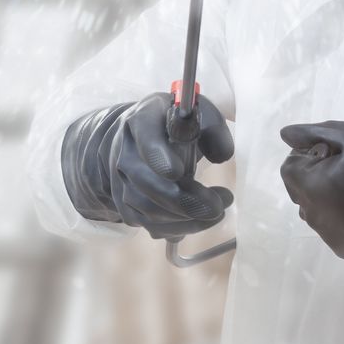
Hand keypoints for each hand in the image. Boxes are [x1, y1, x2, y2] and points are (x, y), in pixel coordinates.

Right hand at [61, 92, 234, 238]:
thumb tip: (222, 155)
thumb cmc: (177, 125)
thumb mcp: (200, 115)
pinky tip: (198, 222)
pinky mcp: (126, 204)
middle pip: (145, 182)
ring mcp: (122, 180)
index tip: (178, 172)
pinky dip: (176, 229)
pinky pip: (147, 224)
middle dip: (183, 200)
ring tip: (217, 213)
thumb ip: (214, 131)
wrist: (144, 137)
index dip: (158, 156)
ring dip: (184, 219)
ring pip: (146, 209)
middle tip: (217, 207)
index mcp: (143, 120)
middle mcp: (125, 150)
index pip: (145, 138)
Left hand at [278, 120, 343, 266]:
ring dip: (337, 193)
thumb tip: (287, 134)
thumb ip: (319, 132)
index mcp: (309, 186)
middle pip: (305, 185)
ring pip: (321, 205)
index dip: (314, 152)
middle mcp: (312, 214)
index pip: (292, 163)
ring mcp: (328, 236)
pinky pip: (338, 223)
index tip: (342, 152)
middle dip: (324, 172)